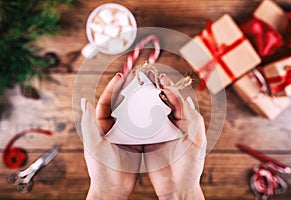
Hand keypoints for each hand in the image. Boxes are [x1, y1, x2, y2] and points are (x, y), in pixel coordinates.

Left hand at [81, 73, 140, 199]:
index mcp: (99, 126)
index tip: (121, 76)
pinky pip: (142, 125)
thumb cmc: (101, 168)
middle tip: (136, 78)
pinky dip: (147, 117)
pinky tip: (155, 108)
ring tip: (147, 89)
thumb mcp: (93, 144)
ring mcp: (124, 134)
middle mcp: (112, 127)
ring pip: (132, 113)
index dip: (112, 88)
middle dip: (127, 90)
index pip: (105, 102)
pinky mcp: (135, 141)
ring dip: (138, 101)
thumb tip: (85, 101)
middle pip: (119, 104)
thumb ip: (89, 123)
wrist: (113, 188)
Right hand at [144, 75, 206, 199]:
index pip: (175, 99)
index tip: (159, 77)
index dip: (167, 87)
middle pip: (161, 101)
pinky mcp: (147, 140)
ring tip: (136, 87)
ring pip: (150, 110)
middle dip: (153, 88)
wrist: (177, 187)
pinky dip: (135, 114)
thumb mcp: (195, 138)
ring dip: (143, 98)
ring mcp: (158, 131)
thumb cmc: (190, 165)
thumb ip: (190, 116)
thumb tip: (180, 96)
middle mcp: (171, 124)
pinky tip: (129, 106)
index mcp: (184, 121)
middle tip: (145, 77)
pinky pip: (141, 124)